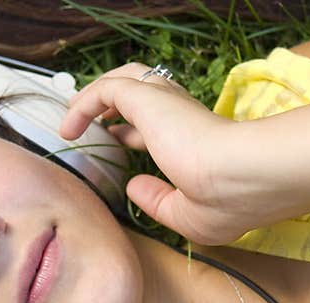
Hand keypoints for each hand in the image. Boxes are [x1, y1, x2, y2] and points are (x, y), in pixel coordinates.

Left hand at [59, 62, 270, 244]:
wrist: (242, 175)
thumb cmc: (229, 201)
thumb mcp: (188, 216)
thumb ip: (157, 202)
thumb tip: (131, 186)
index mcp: (199, 140)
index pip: (163, 124)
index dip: (136, 133)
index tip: (121, 143)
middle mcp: (185, 115)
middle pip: (146, 93)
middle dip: (119, 105)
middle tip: (97, 122)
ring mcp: (167, 103)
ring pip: (128, 80)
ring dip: (101, 94)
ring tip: (74, 116)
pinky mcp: (147, 98)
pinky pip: (105, 90)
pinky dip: (83, 104)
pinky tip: (68, 128)